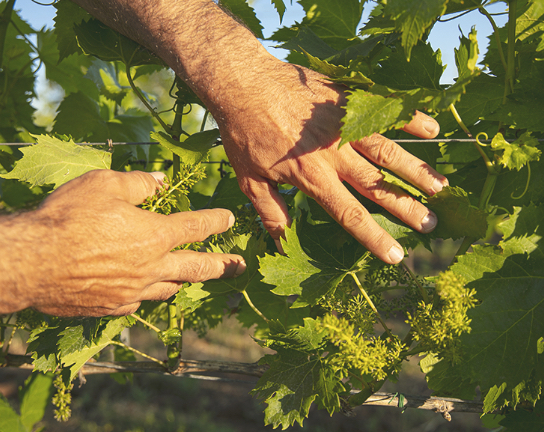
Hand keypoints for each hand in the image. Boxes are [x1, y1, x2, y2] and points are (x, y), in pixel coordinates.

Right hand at [26, 170, 244, 316]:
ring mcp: (133, 291)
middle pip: (198, 268)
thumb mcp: (103, 184)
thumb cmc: (67, 218)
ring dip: (185, 281)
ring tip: (193, 277)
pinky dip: (149, 294)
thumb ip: (138, 183)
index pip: (196, 227)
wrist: (30, 262)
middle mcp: (151, 267)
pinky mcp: (112, 307)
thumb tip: (160, 180)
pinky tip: (146, 290)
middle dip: (223, 266)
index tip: (230, 219)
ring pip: (171, 289)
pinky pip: (140, 302)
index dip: (216, 221)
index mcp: (155, 235)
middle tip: (240, 266)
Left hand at [218, 61, 447, 263]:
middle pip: (378, 185)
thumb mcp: (249, 180)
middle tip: (431, 223)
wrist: (242, 82)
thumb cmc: (244, 134)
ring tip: (442, 187)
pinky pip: (384, 110)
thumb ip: (271, 213)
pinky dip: (409, 118)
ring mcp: (344, 124)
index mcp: (312, 177)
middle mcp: (335, 154)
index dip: (374, 237)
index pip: (350, 214)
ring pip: (389, 150)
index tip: (396, 254)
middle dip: (406, 206)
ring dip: (417, 170)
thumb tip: (282, 246)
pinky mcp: (346, 99)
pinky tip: (432, 129)